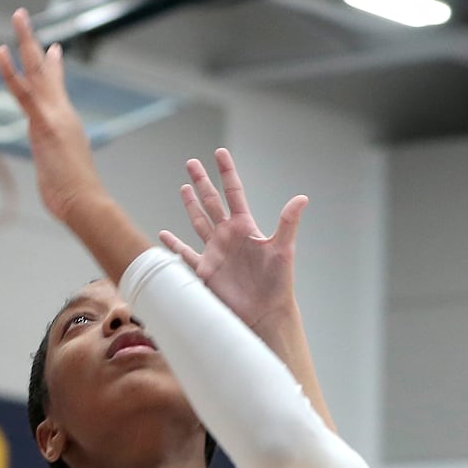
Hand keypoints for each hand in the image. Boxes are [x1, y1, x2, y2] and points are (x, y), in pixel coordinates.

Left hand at [0, 9, 98, 223]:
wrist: (86, 204)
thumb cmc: (75, 201)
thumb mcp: (61, 177)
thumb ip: (53, 169)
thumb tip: (55, 183)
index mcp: (66, 124)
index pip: (58, 89)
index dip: (54, 68)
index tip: (53, 49)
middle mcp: (62, 113)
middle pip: (45, 71)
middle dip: (34, 43)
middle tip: (23, 16)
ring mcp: (54, 116)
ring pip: (37, 71)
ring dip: (26, 41)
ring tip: (18, 15)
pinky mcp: (44, 125)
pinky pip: (24, 93)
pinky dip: (11, 73)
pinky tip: (0, 51)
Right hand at [161, 148, 307, 336]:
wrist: (263, 314)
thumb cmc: (277, 284)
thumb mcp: (283, 250)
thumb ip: (288, 222)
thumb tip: (302, 198)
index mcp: (244, 226)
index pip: (233, 192)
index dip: (226, 172)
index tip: (220, 152)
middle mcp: (228, 236)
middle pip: (211, 202)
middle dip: (202, 182)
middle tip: (192, 163)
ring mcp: (215, 252)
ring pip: (198, 222)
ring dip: (191, 205)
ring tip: (184, 188)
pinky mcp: (205, 271)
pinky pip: (185, 255)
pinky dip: (174, 245)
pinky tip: (164, 235)